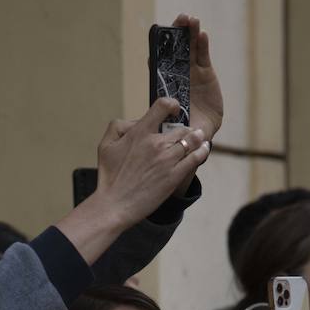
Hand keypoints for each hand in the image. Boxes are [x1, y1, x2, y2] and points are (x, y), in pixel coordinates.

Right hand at [89, 99, 211, 228]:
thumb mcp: (105, 145)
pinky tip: (204, 148)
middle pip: (181, 127)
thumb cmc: (108, 176)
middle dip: (185, 128)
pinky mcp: (174, 176)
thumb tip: (136, 121)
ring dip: (197, 137)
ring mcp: (167, 160)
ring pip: (192, 140)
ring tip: (199, 137)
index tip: (173, 111)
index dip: (172, 105)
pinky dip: (202, 151)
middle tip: (186, 132)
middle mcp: (155, 143)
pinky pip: (195, 158)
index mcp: (139, 132)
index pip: (163, 106)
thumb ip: (118, 126)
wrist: (114, 205)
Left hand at [171, 14, 222, 143]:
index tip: (158, 37)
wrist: (199, 135)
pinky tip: (202, 34)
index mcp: (164, 85)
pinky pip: (203, 56)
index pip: (158, 65)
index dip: (159, 50)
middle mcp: (177, 76)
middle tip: (179, 19)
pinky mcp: (206, 73)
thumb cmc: (180, 131)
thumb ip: (166, 125)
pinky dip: (203, 45)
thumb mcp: (169, 128)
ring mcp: (192, 73)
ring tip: (190, 19)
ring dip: (190, 33)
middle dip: (176, 34)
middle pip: (175, 51)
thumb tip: (154, 123)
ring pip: (190, 49)